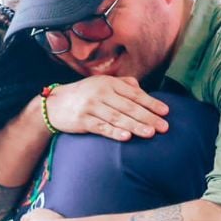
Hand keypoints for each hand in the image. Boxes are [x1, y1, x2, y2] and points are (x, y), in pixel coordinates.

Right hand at [44, 76, 168, 141]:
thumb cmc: (83, 94)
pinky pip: (101, 127)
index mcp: (109, 83)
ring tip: (151, 133)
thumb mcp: (101, 83)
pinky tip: (126, 137)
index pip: (134, 94)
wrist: (54, 104)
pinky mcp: (82, 120)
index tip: (165, 112)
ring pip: (117, 118)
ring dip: (135, 126)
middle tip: (164, 127)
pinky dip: (114, 132)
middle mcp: (101, 93)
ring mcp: (91, 107)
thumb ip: (122, 84)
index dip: (151, 103)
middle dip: (148, 117)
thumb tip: (140, 89)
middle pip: (129, 107)